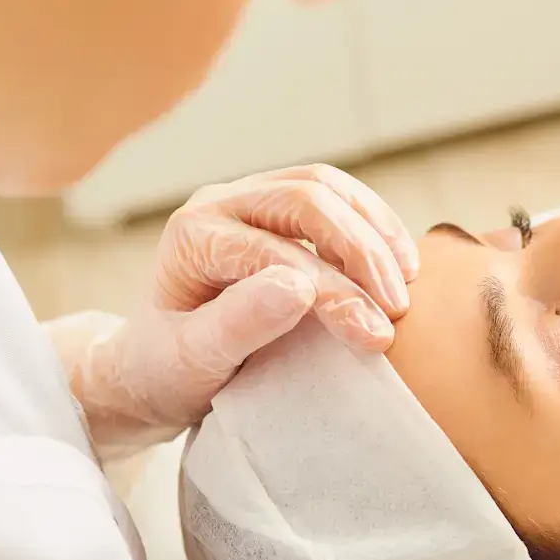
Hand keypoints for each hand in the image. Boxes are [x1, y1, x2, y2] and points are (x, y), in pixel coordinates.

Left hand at [58, 165, 417, 455]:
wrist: (153, 369)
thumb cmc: (169, 372)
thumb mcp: (193, 362)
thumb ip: (239, 324)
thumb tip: (299, 285)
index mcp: (190, 237)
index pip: (276, 252)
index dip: (333, 292)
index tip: (374, 336)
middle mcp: (217, 205)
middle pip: (305, 200)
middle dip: (360, 252)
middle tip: (396, 307)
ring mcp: (246, 199)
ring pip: (323, 186)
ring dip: (372, 229)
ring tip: (406, 280)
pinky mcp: (273, 209)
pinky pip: (332, 195)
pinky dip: (370, 222)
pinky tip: (397, 260)